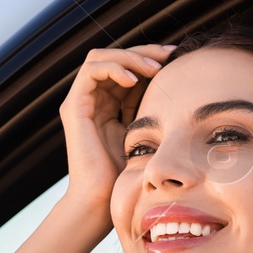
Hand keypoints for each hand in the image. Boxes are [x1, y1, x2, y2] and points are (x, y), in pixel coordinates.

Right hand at [59, 43, 178, 211]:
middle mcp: (93, 100)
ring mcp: (81, 102)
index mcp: (109, 105)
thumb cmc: (125, 176)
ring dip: (131, 57)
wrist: (101, 200)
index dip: (151, 59)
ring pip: (102, 56)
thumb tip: (178, 90)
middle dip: (144, 52)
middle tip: (170, 54)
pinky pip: (92, 70)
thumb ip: (151, 110)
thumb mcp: (145, 134)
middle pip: (115, 57)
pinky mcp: (74, 106)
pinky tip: (135, 80)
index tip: (177, 59)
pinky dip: (114, 68)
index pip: (128, 68)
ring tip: (154, 68)